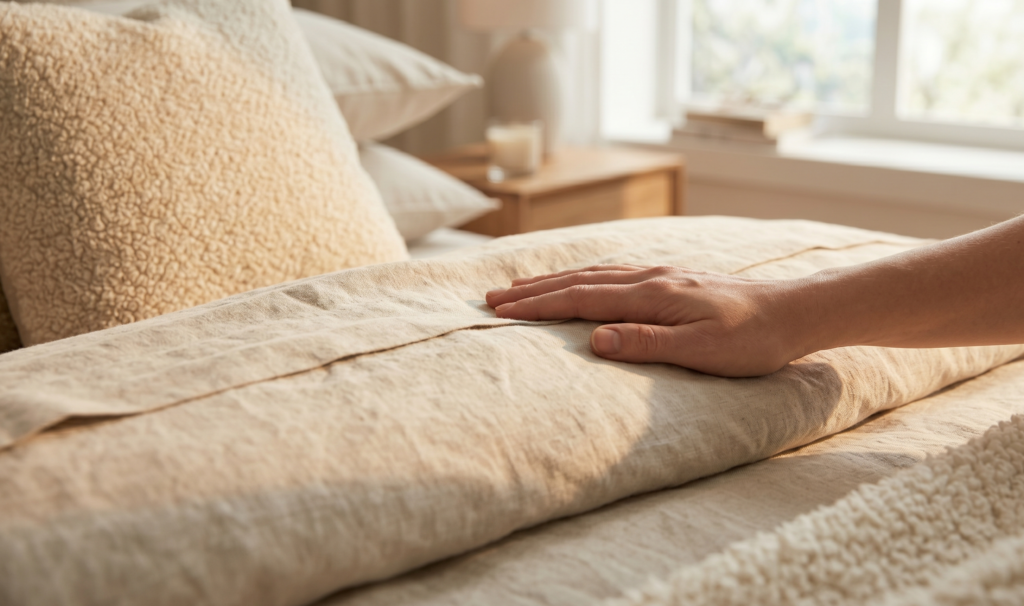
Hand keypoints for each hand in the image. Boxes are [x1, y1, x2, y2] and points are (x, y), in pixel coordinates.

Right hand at [485, 265, 811, 376]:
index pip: (581, 298)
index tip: (500, 310)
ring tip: (522, 285)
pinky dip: (584, 275)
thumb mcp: (702, 351)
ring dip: (554, 280)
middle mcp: (651, 277)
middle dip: (533, 289)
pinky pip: (614, 272)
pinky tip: (581, 279)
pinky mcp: (672, 278)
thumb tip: (594, 338)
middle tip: (493, 297)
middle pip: (579, 280)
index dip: (538, 305)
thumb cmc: (753, 339)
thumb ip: (647, 342)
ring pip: (595, 272)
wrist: (796, 312)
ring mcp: (662, 274)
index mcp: (653, 295)